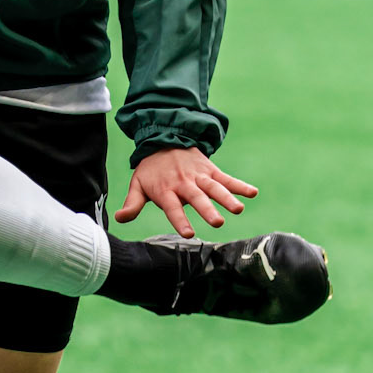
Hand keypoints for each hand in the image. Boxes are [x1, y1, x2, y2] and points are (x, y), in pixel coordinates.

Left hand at [114, 148, 257, 239]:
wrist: (165, 138)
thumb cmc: (151, 169)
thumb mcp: (138, 184)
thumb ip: (132, 203)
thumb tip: (120, 219)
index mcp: (166, 190)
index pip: (173, 208)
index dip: (180, 220)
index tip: (189, 234)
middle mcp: (184, 183)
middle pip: (197, 198)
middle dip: (207, 210)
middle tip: (217, 223)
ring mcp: (199, 175)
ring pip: (214, 188)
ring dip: (227, 198)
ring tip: (238, 209)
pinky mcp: (211, 169)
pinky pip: (226, 178)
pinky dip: (239, 185)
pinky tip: (253, 192)